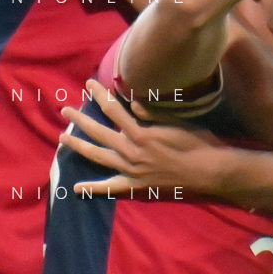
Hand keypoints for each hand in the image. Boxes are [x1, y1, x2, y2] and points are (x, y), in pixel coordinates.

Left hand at [60, 80, 227, 196]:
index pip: (114, 110)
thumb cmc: (198, 144)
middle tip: (65, 109)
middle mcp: (131, 152)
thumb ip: (153, 114)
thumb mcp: (177, 123)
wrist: (208, 174)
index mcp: (141, 133)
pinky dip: (93, 189)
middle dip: (81, 119)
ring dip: (79, 146)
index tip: (89, 84)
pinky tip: (76, 188)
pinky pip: (110, 189)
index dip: (100, 95)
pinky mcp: (136, 188)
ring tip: (63, 137)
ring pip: (98, 157)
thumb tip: (133, 104)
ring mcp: (131, 171)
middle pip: (99, 132)